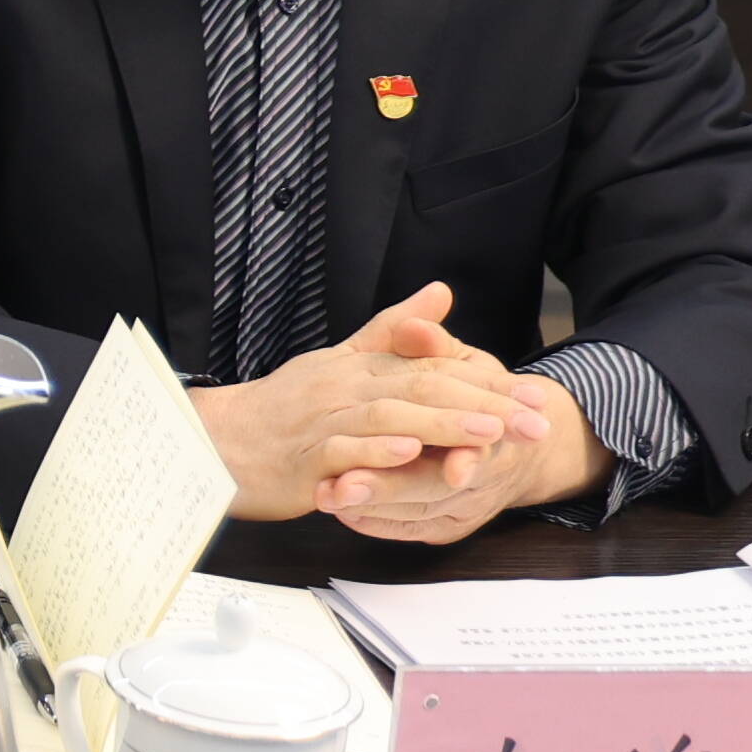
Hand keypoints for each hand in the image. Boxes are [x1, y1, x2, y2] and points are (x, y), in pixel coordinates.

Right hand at [188, 285, 536, 523]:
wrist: (216, 441)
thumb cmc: (283, 407)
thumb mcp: (338, 359)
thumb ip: (391, 329)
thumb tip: (440, 291)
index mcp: (357, 366)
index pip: (431, 366)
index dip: (486, 381)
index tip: (534, 395)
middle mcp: (343, 388)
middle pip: (420, 388)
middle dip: (483, 404)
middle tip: (535, 419)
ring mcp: (321, 422)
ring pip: (388, 417)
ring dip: (441, 425)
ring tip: (489, 432)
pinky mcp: (302, 460)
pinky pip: (340, 451)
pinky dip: (376, 451)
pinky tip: (410, 453)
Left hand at [324, 367, 606, 545]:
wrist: (509, 446)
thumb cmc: (476, 395)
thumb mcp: (463, 365)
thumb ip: (436, 347)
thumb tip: (416, 325)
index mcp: (495, 434)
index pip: (474, 446)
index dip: (442, 446)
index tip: (405, 445)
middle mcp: (481, 478)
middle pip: (434, 487)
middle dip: (388, 487)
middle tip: (341, 486)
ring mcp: (461, 508)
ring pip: (414, 513)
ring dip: (369, 507)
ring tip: (325, 496)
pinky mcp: (442, 529)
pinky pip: (404, 529)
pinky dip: (372, 520)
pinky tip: (339, 510)